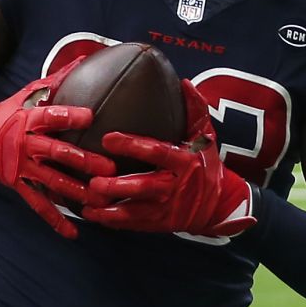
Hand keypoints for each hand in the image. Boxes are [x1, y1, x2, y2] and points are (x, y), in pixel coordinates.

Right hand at [0, 65, 108, 239]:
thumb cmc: (5, 113)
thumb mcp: (26, 94)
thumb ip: (56, 80)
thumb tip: (85, 58)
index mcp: (30, 121)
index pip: (51, 117)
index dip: (68, 117)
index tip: (90, 118)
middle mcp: (27, 146)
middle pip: (58, 154)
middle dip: (84, 161)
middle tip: (109, 168)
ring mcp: (22, 168)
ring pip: (53, 182)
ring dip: (77, 192)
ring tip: (100, 200)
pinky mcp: (18, 185)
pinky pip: (39, 205)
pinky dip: (56, 220)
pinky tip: (73, 232)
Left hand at [81, 81, 255, 242]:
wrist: (219, 204)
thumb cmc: (206, 165)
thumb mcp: (205, 137)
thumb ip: (194, 111)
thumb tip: (183, 82)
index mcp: (184, 161)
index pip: (157, 152)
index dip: (132, 146)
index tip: (108, 138)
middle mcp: (175, 186)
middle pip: (144, 187)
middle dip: (117, 186)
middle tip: (93, 181)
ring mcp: (166, 208)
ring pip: (135, 211)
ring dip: (109, 209)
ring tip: (86, 204)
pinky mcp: (159, 224)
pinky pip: (133, 224)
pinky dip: (112, 222)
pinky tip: (92, 216)